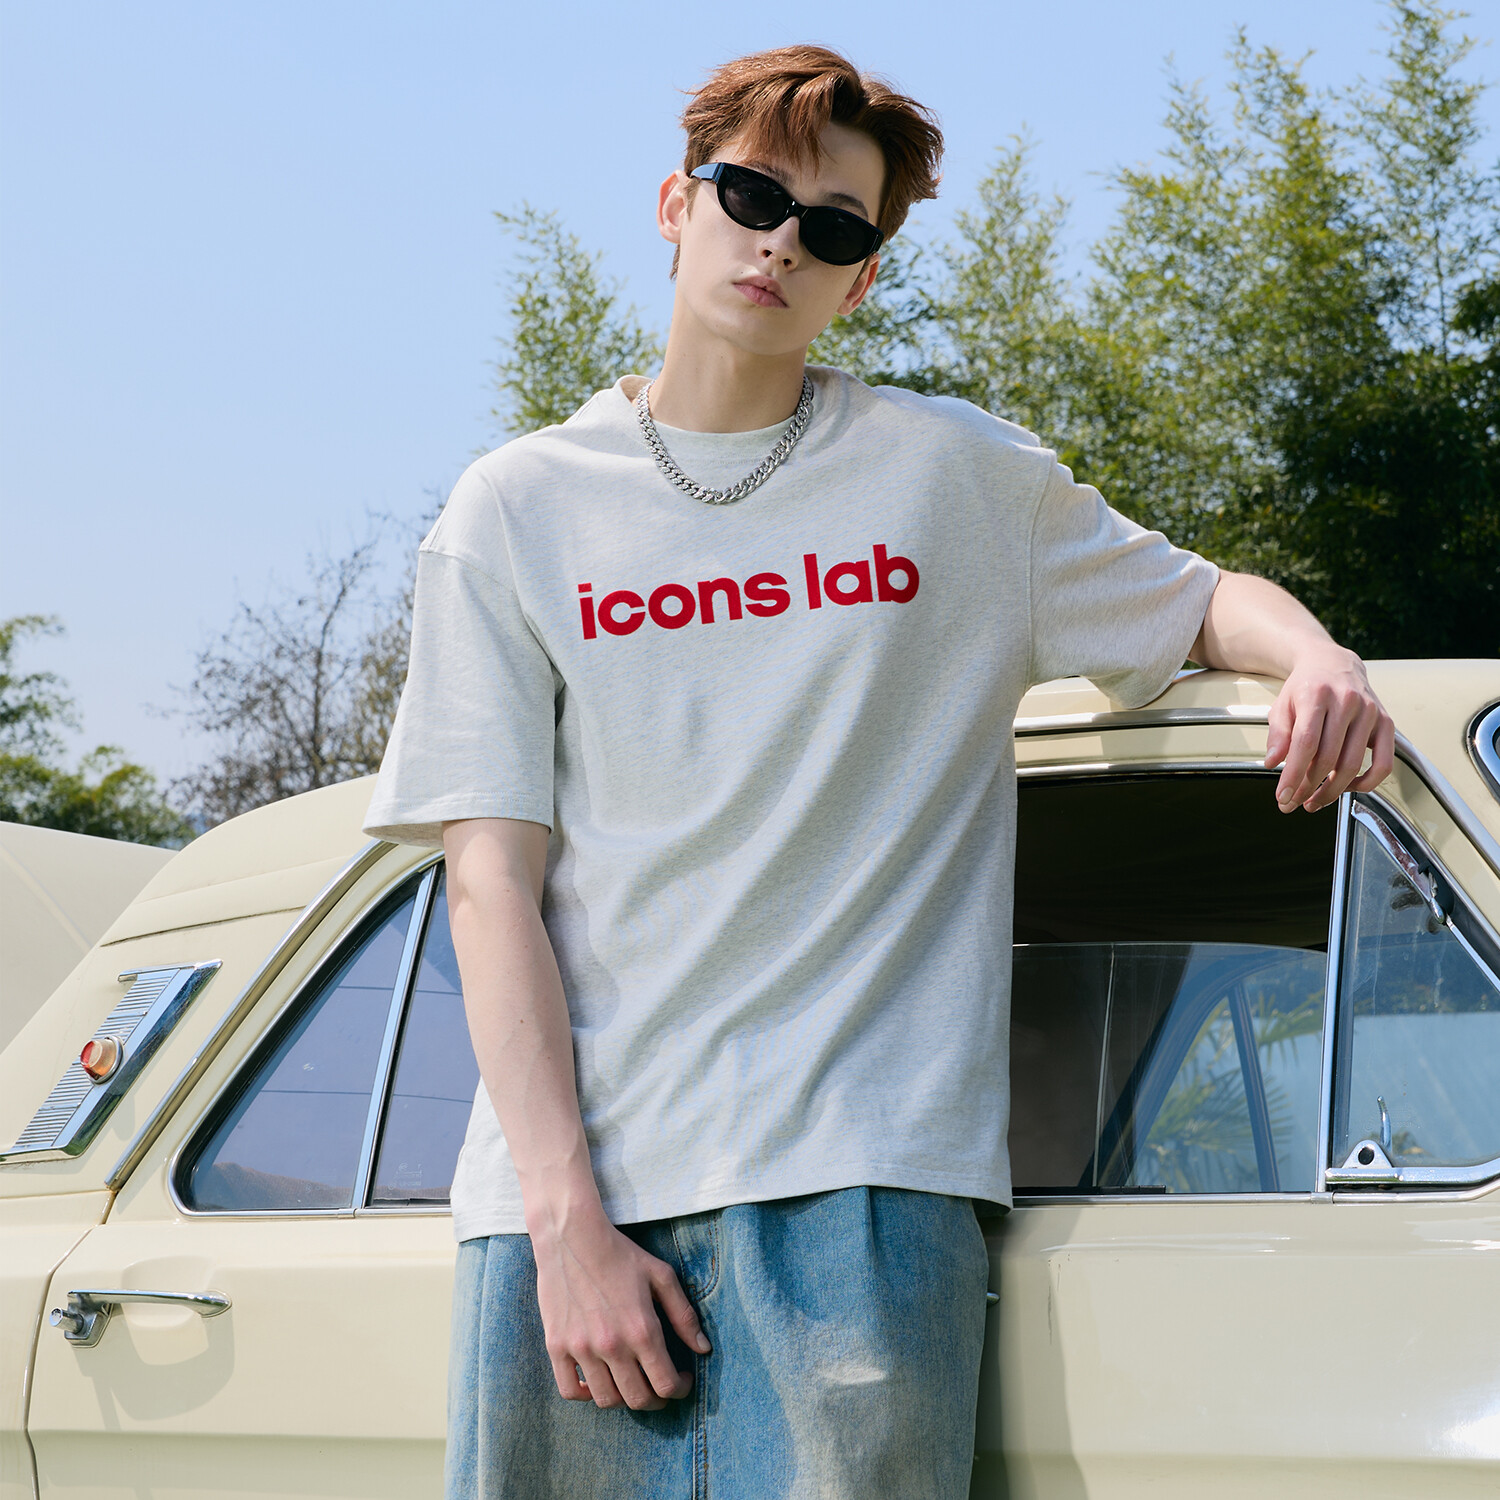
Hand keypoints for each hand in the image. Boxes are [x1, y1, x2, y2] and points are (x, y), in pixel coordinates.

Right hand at [530, 1203, 709, 1410]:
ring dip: (623, 1398)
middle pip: (638, 1400)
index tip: (682, 1380)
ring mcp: (581, 1348)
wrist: (572, 1236)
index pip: (666, 1384)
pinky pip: (569, 1391)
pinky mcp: (555, 1346)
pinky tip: (597, 1381)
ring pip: (606, 1400)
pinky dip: (585, 1395)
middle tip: (659, 1387)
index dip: (680, 1389)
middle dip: (656, 1399)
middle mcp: (612, 1345)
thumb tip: (703, 1348)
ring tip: (630, 1381)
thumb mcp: (661, 1276)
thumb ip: (683, 1315)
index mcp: (642, 1329)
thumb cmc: (620, 1254)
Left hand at [1264, 646, 1393, 812]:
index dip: (1293, 774)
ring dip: (1332, 791)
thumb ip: (1277, 734)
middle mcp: (1347, 702)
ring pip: (1353, 764)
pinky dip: (1367, 783)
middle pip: (1328, 757)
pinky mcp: (1386, 722)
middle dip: (1308, 787)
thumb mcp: (1282, 705)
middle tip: (1294, 803)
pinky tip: (1347, 788)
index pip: (1305, 743)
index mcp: (1317, 695)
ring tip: (1314, 801)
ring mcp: (1369, 712)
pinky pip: (1384, 763)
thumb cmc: (1305, 687)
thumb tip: (1272, 764)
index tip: (1283, 796)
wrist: (1332, 663)